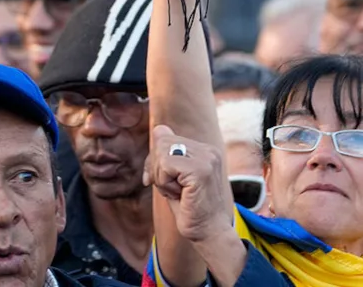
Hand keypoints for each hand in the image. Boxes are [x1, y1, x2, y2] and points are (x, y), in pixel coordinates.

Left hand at [145, 125, 233, 243]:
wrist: (208, 233)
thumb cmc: (191, 210)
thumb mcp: (174, 178)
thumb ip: (167, 155)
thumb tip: (159, 128)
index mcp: (204, 150)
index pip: (165, 137)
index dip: (154, 159)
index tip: (157, 180)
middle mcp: (208, 150)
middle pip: (161, 142)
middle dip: (155, 168)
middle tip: (169, 188)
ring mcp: (207, 158)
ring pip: (162, 152)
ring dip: (161, 176)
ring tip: (176, 191)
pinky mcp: (201, 170)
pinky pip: (166, 166)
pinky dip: (164, 183)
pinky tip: (179, 194)